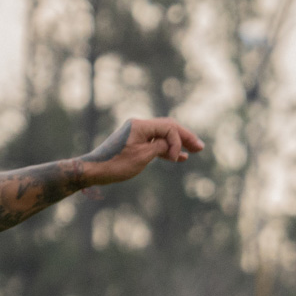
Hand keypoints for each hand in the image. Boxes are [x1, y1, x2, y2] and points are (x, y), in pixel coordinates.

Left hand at [79, 118, 204, 186]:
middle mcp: (139, 126)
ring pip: (163, 135)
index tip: (175, 159)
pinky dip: (167, 149)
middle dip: (184, 137)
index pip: (168, 127)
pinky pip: (156, 142)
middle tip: (200, 147)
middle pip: (168, 128)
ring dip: (178, 143)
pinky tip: (179, 158)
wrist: (95, 170)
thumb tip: (171, 144)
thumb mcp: (142, 157)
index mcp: (140, 126)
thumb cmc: (116, 164)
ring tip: (194, 150)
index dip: (177, 142)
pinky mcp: (135, 142)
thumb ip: (160, 147)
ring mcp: (137, 133)